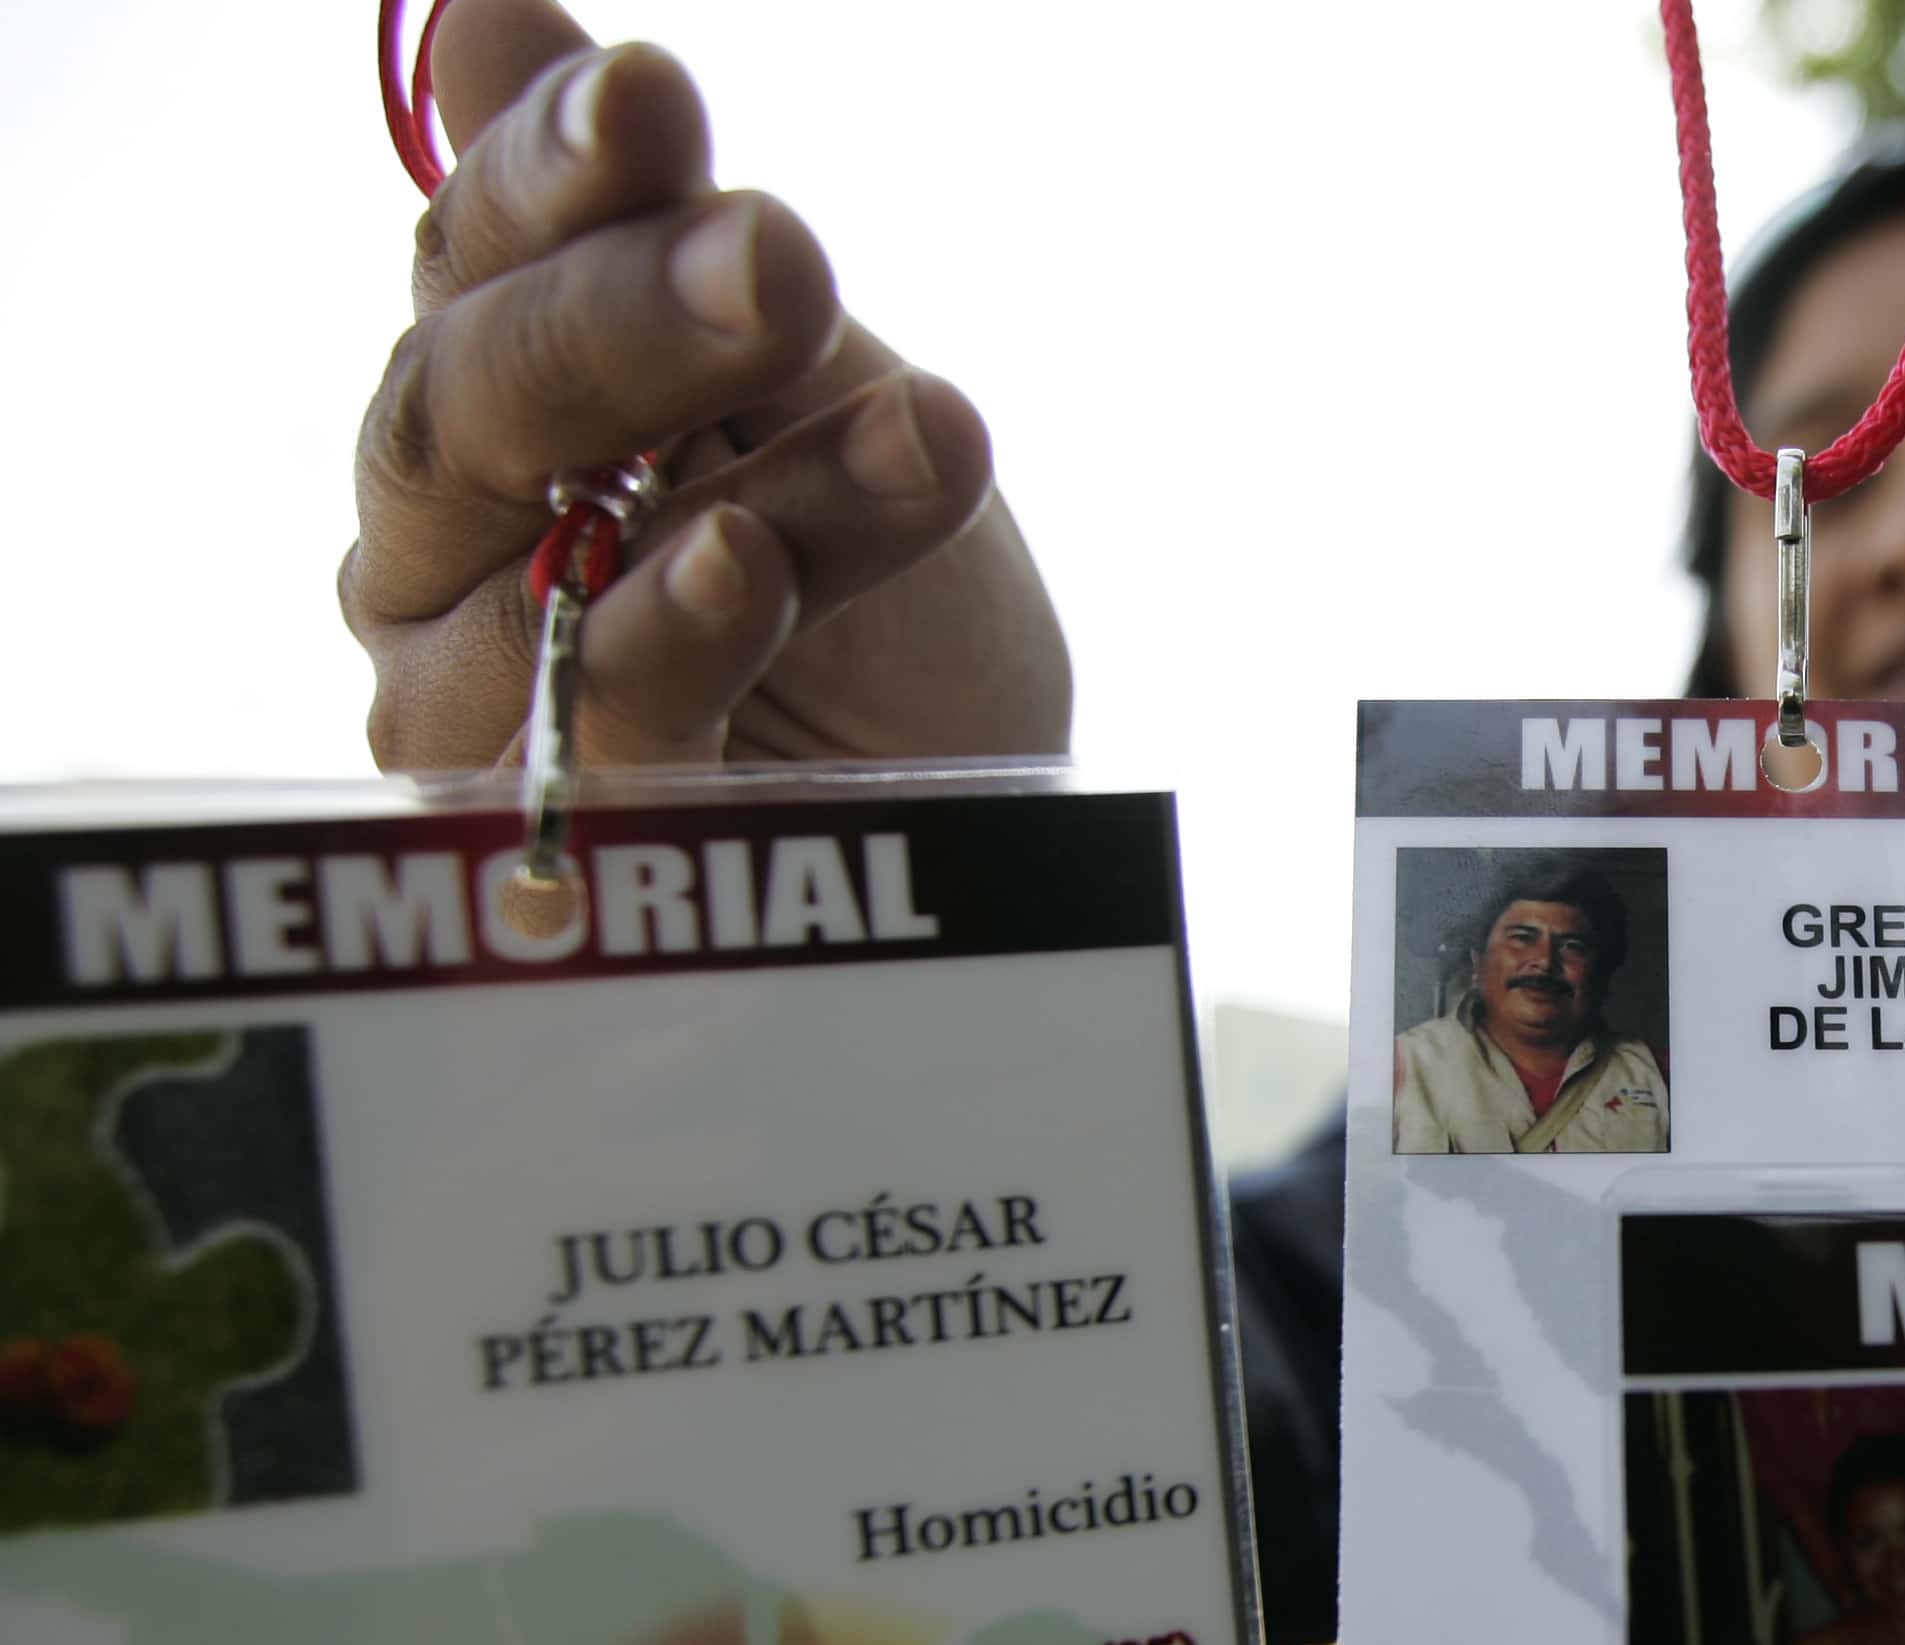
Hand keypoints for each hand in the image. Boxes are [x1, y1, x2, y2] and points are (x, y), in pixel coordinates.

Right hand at [342, 0, 1070, 769]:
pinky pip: (602, 713)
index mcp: (495, 392)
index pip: (480, 252)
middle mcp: (444, 537)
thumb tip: (484, 7)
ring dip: (732, 476)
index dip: (552, 168)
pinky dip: (680, 628)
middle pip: (473, 397)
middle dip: (624, 312)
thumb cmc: (884, 601)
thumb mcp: (817, 392)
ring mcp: (473, 688)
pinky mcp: (562, 825)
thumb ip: (655, 228)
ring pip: (546, 557)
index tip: (655, 97)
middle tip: (783, 256)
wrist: (982, 820)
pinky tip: (751, 561)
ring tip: (890, 420)